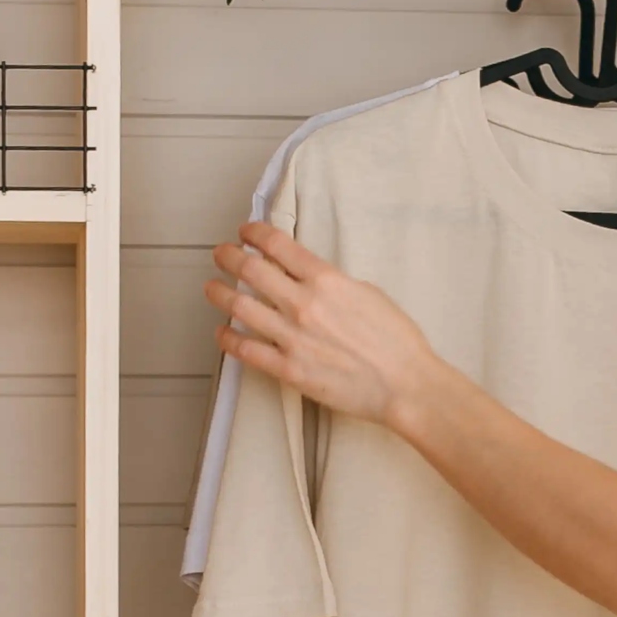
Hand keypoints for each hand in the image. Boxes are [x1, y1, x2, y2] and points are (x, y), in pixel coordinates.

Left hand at [208, 221, 454, 429]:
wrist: (404, 384)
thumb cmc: (395, 340)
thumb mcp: (367, 293)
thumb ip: (333, 283)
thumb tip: (309, 278)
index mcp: (327, 280)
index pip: (278, 245)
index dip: (255, 233)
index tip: (246, 231)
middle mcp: (304, 305)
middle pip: (251, 270)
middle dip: (229, 256)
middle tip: (221, 254)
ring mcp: (293, 338)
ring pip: (240, 307)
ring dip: (219, 293)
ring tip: (212, 288)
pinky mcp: (289, 369)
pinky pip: (246, 350)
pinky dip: (228, 338)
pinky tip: (222, 332)